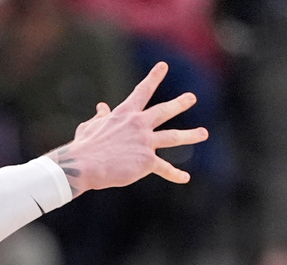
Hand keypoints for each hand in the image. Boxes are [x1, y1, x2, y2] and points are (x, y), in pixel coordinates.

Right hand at [50, 62, 208, 196]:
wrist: (84, 165)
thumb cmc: (83, 147)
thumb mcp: (89, 127)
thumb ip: (99, 117)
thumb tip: (101, 107)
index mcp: (124, 114)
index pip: (142, 91)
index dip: (153, 77)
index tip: (163, 66)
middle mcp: (138, 124)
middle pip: (164, 111)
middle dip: (179, 103)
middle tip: (191, 98)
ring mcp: (145, 142)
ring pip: (173, 137)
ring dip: (190, 135)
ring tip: (203, 133)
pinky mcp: (147, 161)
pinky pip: (164, 168)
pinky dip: (175, 174)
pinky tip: (185, 177)